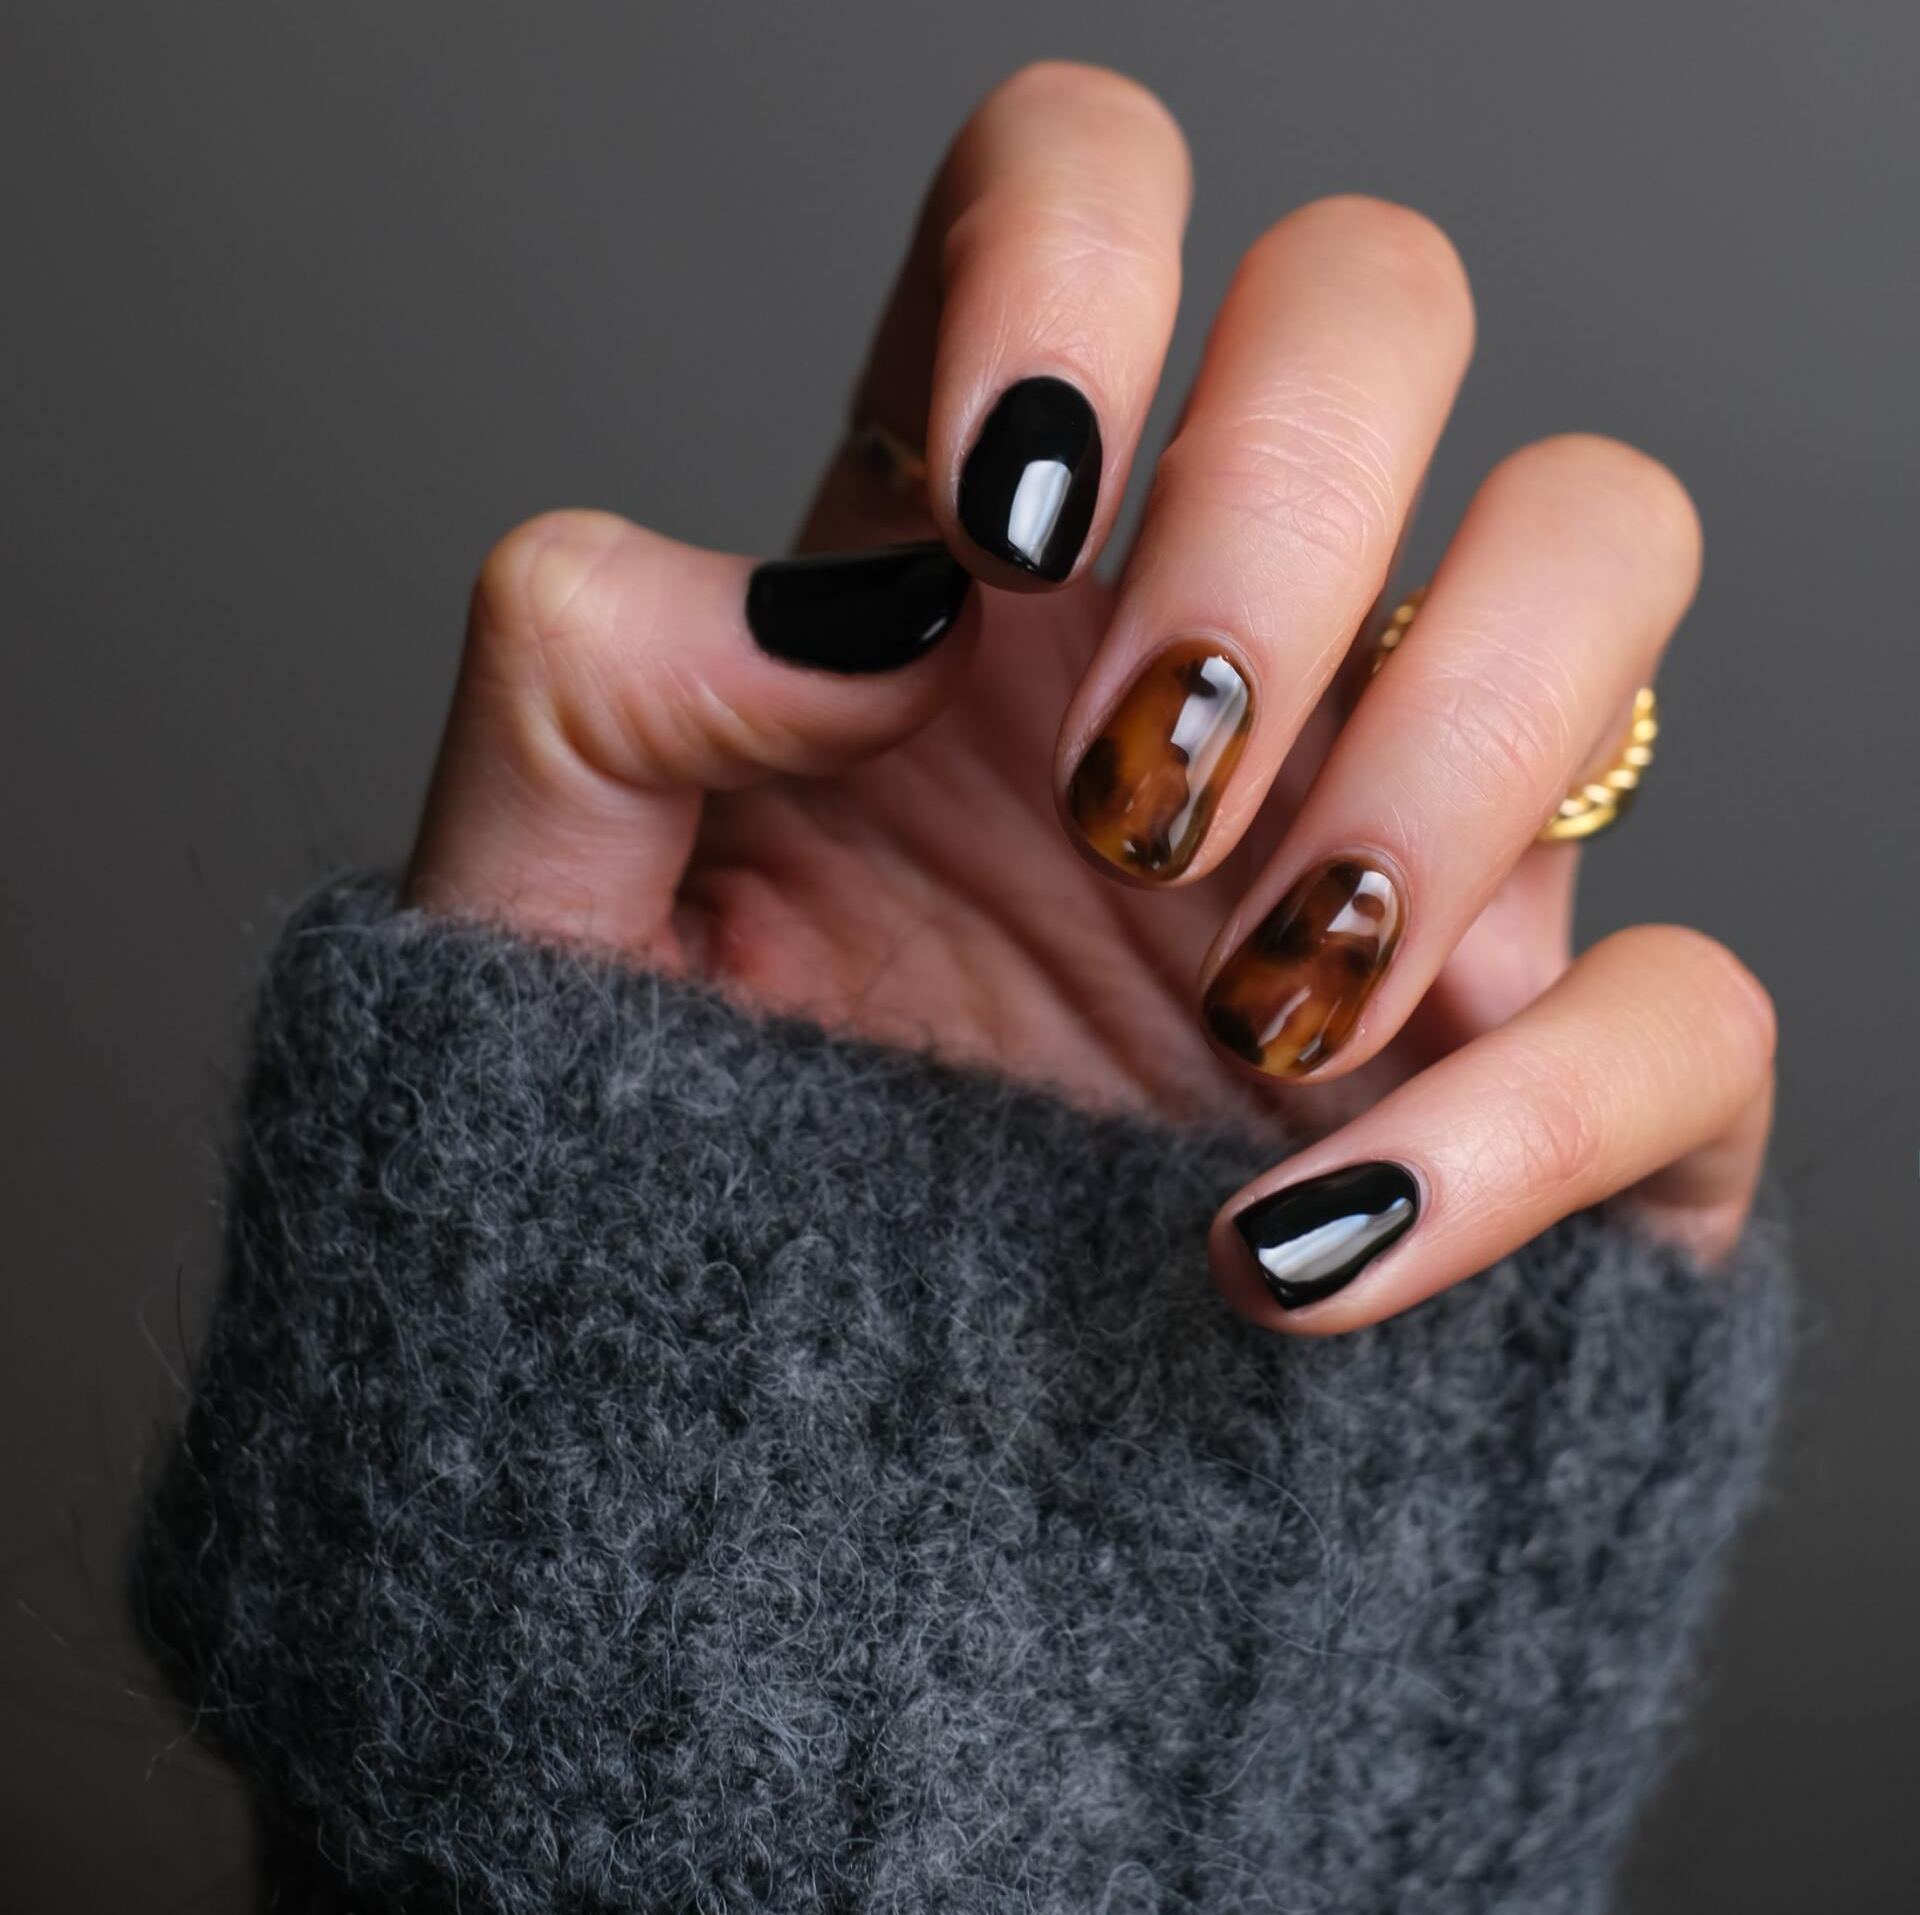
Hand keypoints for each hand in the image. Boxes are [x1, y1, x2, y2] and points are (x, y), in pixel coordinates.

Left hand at [407, 62, 1773, 1332]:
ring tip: (1239, 1001)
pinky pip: (1689, 1004)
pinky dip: (1530, 1119)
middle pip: (1383, 299)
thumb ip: (588, 683)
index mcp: (979, 568)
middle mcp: (1217, 645)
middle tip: (1128, 793)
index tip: (1004, 527)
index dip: (1077, 270)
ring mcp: (1399, 842)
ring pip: (1603, 549)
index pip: (1086, 189)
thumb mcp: (542, 918)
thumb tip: (847, 600)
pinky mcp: (1529, 1077)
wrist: (796, 1461)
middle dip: (1282, 516)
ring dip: (1440, 754)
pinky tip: (1300, 1238)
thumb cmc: (660, 1172)